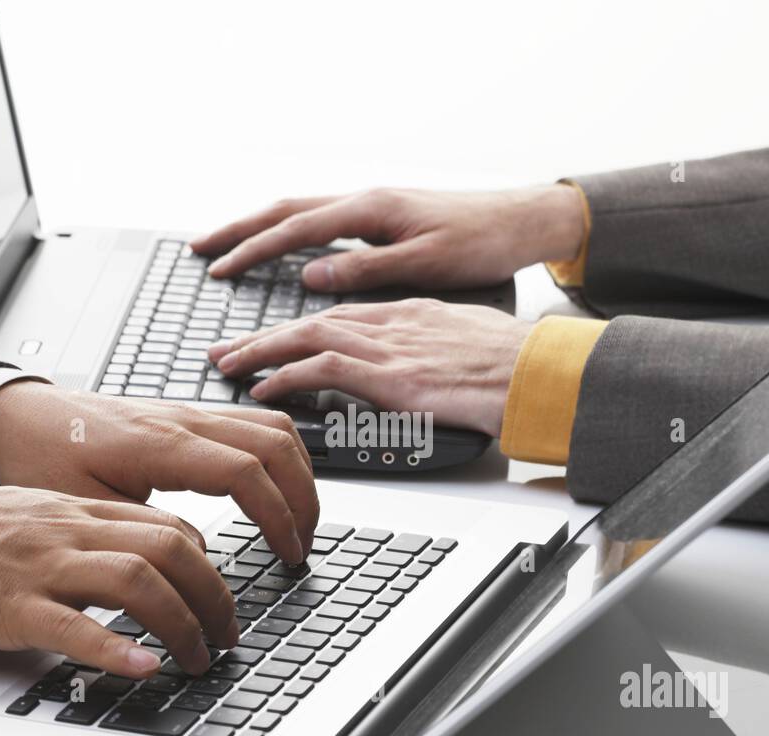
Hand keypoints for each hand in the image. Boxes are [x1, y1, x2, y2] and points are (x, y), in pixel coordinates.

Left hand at [0, 385, 317, 562]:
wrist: (21, 417)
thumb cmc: (43, 457)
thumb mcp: (86, 506)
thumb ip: (145, 532)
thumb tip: (199, 558)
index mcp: (160, 444)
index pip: (246, 472)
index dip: (278, 516)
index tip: (287, 554)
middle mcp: (184, 420)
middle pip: (276, 443)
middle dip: (303, 497)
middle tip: (303, 543)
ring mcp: (190, 412)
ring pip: (274, 426)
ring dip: (298, 473)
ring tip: (298, 519)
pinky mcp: (190, 415)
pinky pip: (255, 423)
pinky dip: (279, 455)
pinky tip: (274, 485)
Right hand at [0, 486, 236, 676]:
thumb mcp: (32, 519)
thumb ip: (82, 535)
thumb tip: (134, 562)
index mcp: (76, 510)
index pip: (167, 524)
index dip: (207, 562)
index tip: (218, 594)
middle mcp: (68, 531)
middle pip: (170, 547)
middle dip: (214, 594)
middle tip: (227, 634)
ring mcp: (41, 566)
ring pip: (138, 580)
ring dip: (183, 623)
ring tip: (198, 657)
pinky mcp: (10, 606)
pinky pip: (74, 626)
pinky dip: (116, 649)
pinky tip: (143, 668)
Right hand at [191, 185, 585, 292]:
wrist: (522, 221)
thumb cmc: (482, 243)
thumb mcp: (425, 264)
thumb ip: (366, 269)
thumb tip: (311, 275)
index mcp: (370, 210)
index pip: (295, 229)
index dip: (253, 250)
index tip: (219, 269)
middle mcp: (366, 201)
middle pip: (285, 211)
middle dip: (239, 231)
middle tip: (200, 251)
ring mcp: (373, 207)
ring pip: (301, 213)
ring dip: (260, 229)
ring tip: (227, 247)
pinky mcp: (383, 218)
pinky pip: (321, 221)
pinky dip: (290, 233)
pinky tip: (282, 248)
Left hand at [208, 299, 531, 435]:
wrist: (540, 372)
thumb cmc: (517, 365)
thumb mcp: (467, 342)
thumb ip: (432, 349)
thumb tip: (418, 367)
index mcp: (412, 314)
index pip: (341, 315)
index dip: (300, 327)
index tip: (272, 338)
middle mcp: (394, 322)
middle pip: (313, 320)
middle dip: (264, 335)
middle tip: (227, 349)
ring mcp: (391, 346)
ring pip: (306, 337)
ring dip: (261, 351)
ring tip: (228, 366)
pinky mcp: (391, 374)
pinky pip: (322, 369)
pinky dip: (287, 376)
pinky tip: (263, 388)